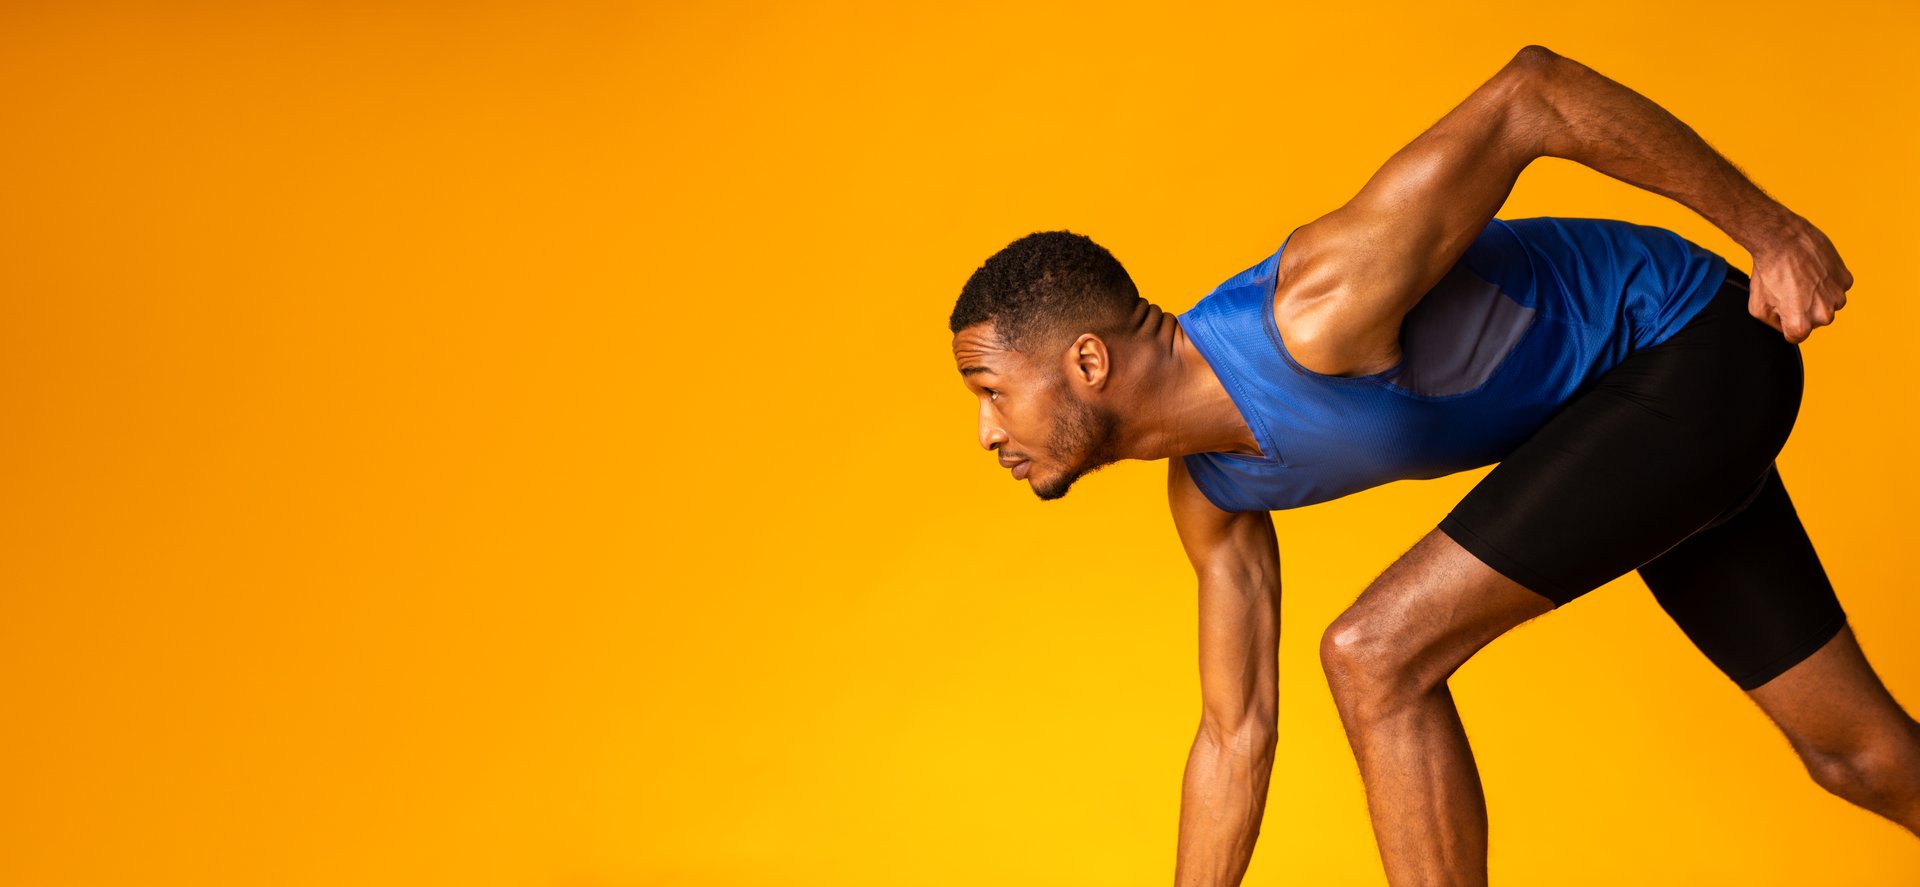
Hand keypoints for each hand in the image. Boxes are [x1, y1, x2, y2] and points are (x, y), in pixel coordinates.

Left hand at [1748, 216, 1852, 343]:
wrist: (1782, 239)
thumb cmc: (1767, 272)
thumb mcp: (1757, 307)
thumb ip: (1774, 324)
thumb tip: (1787, 327)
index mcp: (1801, 325)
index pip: (1796, 335)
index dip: (1785, 320)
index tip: (1781, 305)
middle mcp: (1824, 315)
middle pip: (1814, 320)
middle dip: (1803, 309)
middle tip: (1791, 289)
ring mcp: (1838, 297)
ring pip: (1828, 304)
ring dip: (1817, 295)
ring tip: (1802, 278)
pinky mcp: (1846, 280)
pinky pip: (1837, 287)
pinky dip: (1828, 281)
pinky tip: (1813, 269)